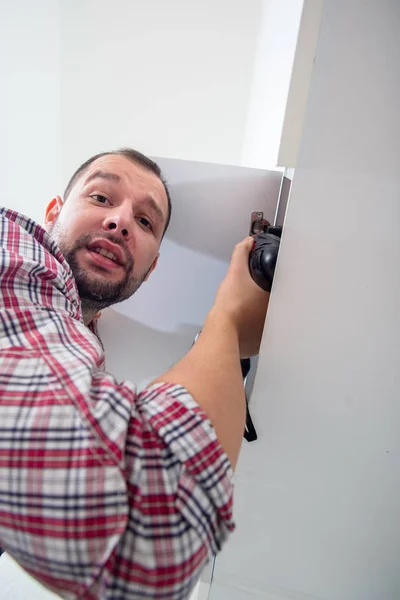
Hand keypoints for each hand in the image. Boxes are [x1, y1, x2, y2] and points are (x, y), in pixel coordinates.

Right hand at [211, 237, 269, 357]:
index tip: (263, 286)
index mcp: (275, 302)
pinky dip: (252, 333)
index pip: (281, 292)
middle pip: (274, 308)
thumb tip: (248, 242)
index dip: (272, 287)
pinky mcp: (258, 347)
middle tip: (253, 299)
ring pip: (266, 324)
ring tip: (248, 313)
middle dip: (265, 304)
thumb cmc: (231, 303)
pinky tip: (245, 327)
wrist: (220, 330)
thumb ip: (241, 254)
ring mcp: (268, 336)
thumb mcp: (235, 273)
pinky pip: (257, 338)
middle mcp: (276, 320)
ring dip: (259, 319)